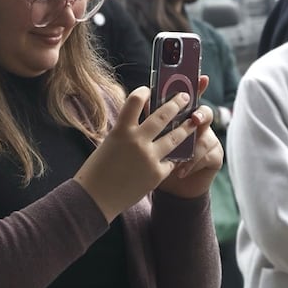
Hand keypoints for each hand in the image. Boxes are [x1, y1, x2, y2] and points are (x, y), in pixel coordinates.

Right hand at [75, 87, 203, 219]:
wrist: (96, 199)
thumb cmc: (97, 171)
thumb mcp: (108, 144)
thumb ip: (125, 132)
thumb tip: (142, 124)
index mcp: (121, 130)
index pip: (135, 100)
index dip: (144, 91)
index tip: (149, 89)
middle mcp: (137, 140)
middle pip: (163, 115)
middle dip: (176, 104)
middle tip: (185, 97)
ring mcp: (149, 157)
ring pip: (175, 137)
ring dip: (186, 127)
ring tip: (192, 121)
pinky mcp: (157, 174)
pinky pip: (171, 161)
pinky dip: (174, 156)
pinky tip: (180, 153)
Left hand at [156, 77, 223, 200]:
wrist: (170, 190)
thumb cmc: (157, 163)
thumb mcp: (149, 140)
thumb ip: (150, 120)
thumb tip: (142, 99)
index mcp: (182, 117)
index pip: (190, 98)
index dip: (197, 86)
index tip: (202, 77)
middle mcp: (198, 125)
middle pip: (203, 112)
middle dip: (199, 114)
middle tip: (194, 119)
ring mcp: (208, 139)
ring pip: (205, 136)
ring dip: (191, 148)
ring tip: (176, 161)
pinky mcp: (214, 156)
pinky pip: (207, 154)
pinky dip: (192, 163)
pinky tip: (180, 172)